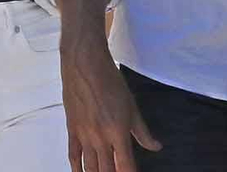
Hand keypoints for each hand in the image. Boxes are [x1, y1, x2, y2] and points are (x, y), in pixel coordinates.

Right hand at [60, 0, 159, 170]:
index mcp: (118, 133)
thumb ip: (142, 131)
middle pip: (106, 170)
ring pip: (89, 166)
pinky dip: (76, 167)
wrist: (85, 64)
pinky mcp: (71, 128)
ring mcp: (83, 134)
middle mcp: (100, 138)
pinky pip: (72, 153)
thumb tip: (155, 147)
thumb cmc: (110, 81)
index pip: (126, 167)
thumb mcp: (132, 106)